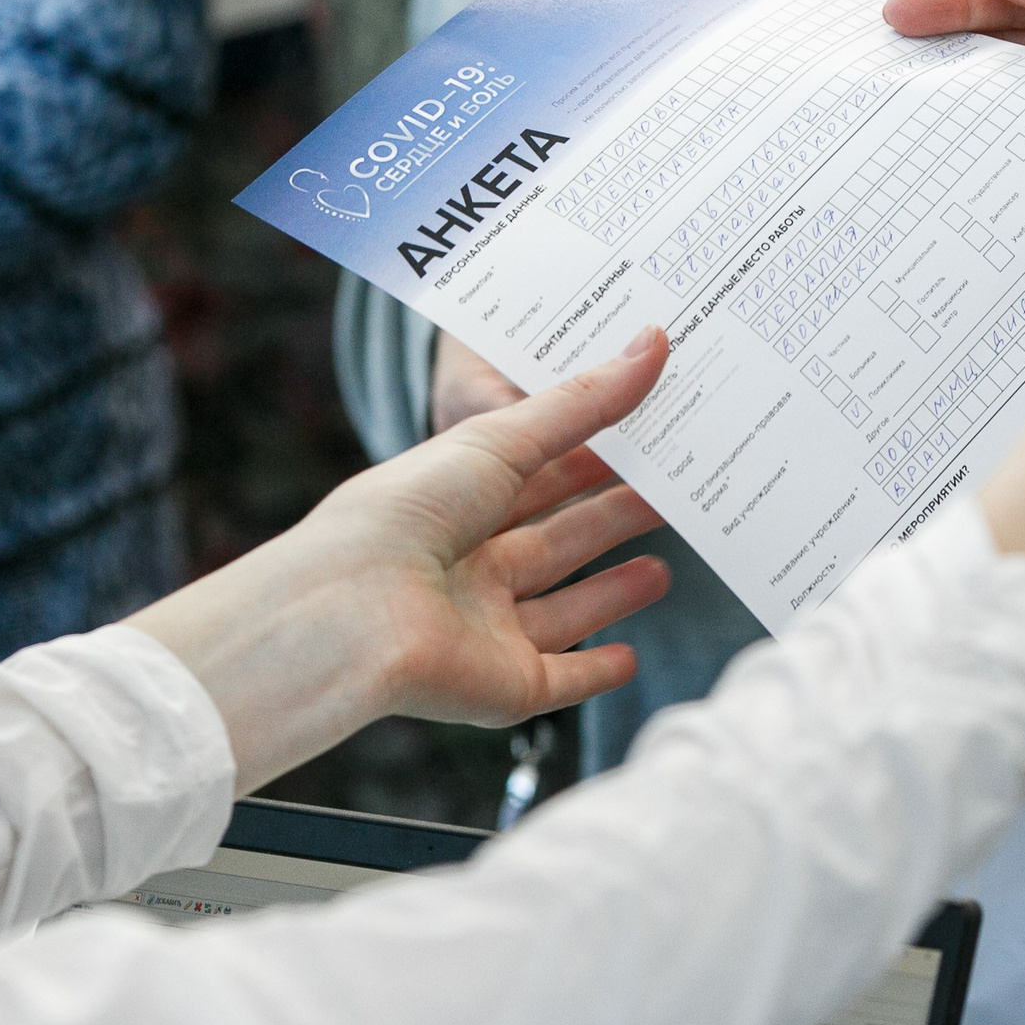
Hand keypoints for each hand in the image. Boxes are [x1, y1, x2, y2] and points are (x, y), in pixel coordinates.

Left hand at [130, 330, 674, 792]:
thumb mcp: (499, 439)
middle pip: (554, 543)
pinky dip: (596, 673)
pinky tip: (630, 656)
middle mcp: (467, 569)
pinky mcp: (504, 685)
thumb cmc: (406, 512)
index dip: (590, 461)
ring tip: (663, 571)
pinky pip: (559, 681)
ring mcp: (485, 630)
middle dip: (610, 521)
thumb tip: (657, 339)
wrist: (354, 611)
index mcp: (455, 505)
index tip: (647, 439)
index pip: (535, 479)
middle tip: (670, 496)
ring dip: (610, 593)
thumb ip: (582, 401)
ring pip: (563, 611)